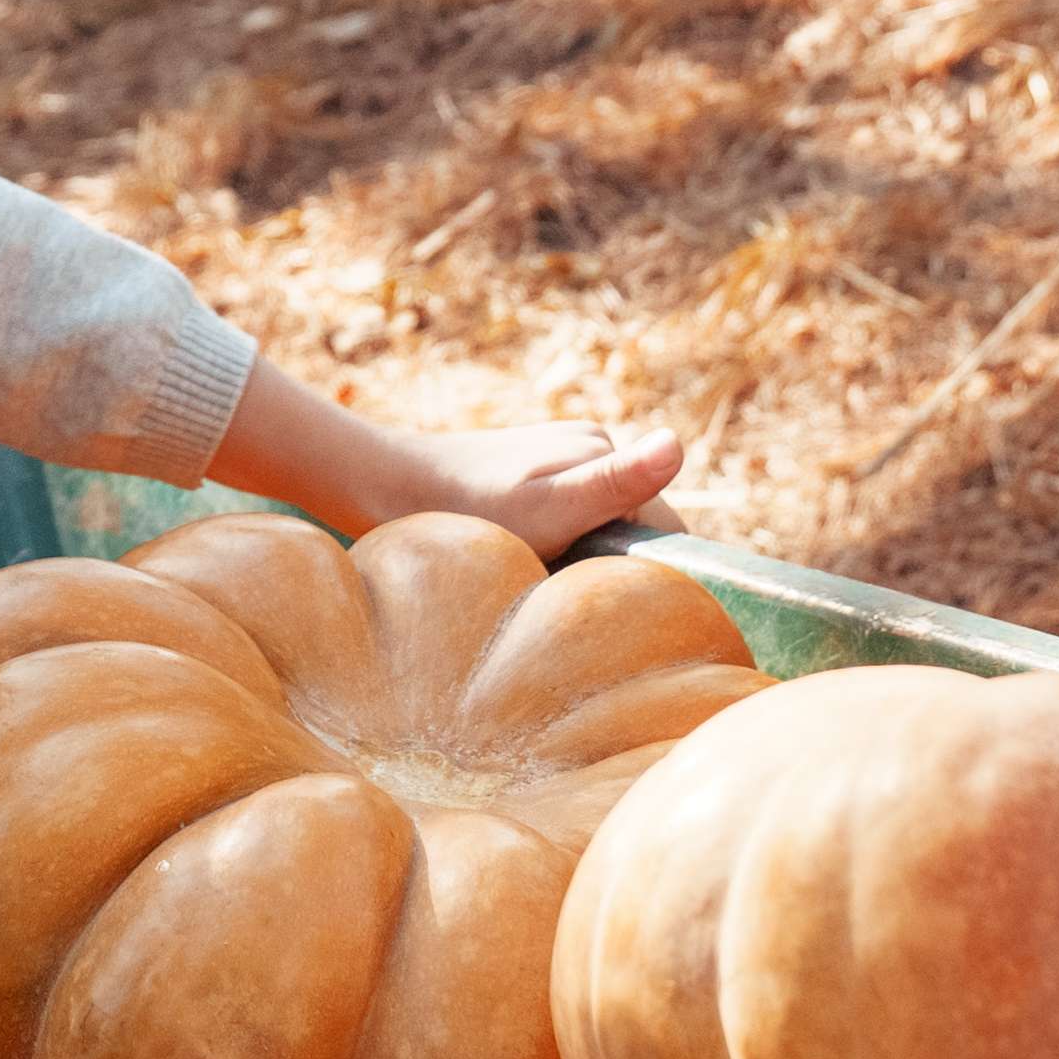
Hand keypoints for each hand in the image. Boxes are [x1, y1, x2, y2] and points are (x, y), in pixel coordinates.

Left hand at [201, 361, 687, 558]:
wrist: (380, 489)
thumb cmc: (465, 512)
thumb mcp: (547, 509)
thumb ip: (614, 484)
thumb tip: (679, 442)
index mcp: (603, 452)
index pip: (665, 530)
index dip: (656, 578)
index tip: (623, 615)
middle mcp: (589, 450)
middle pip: (633, 533)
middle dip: (614, 572)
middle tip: (570, 604)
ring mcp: (558, 465)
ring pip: (600, 534)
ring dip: (581, 567)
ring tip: (541, 586)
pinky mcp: (529, 481)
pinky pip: (566, 528)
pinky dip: (554, 554)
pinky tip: (521, 569)